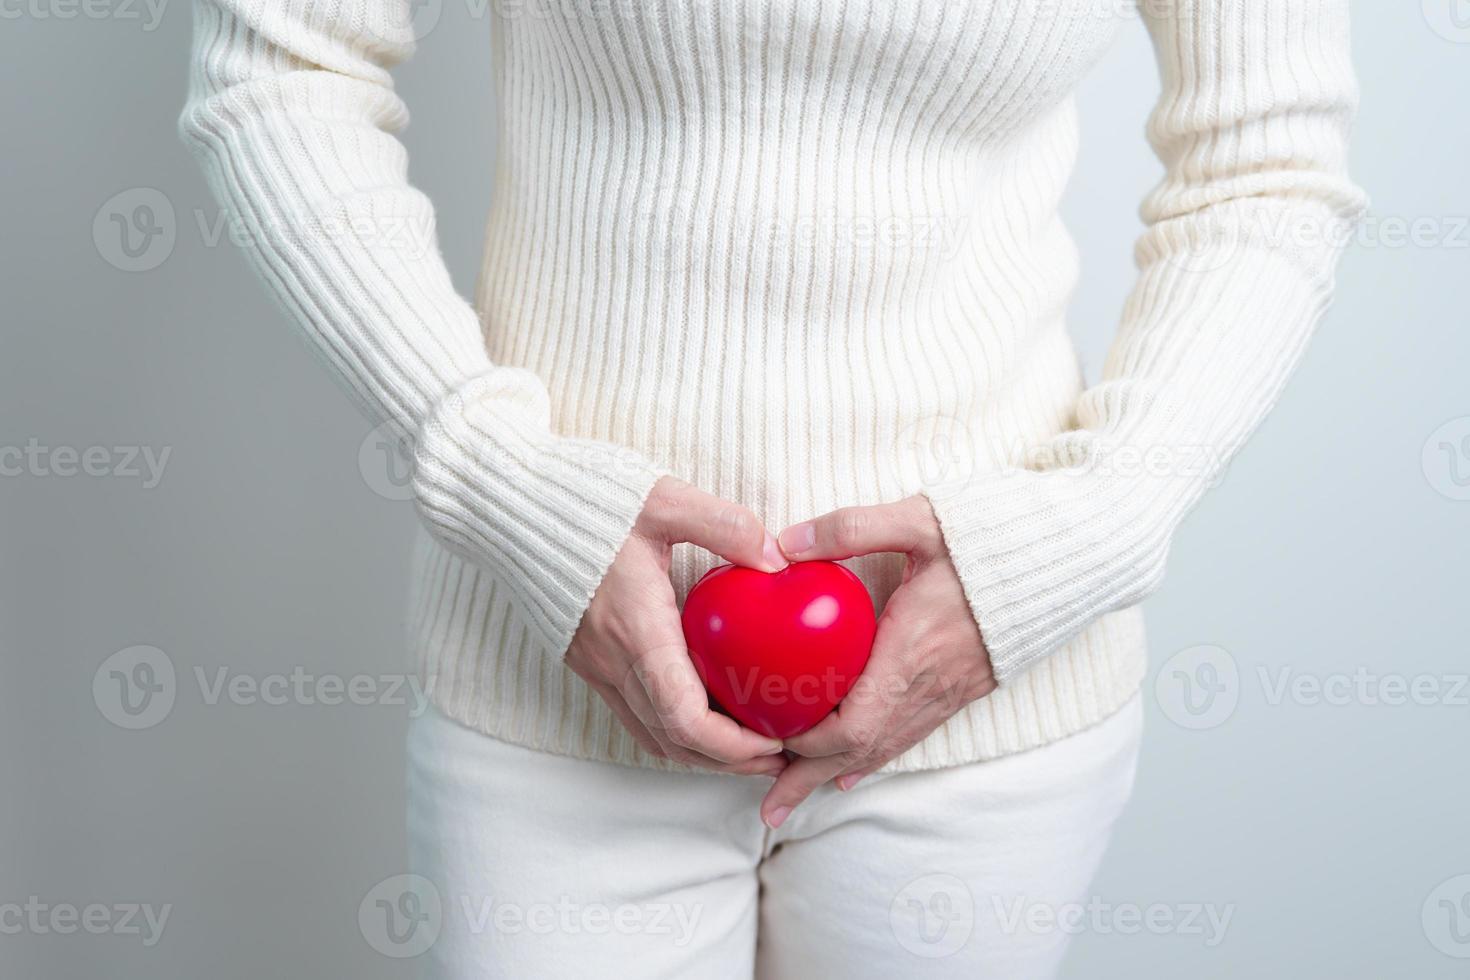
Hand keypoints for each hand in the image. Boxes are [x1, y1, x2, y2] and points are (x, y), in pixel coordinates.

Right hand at [566, 476, 790, 775]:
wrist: (508, 503)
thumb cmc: (584, 499)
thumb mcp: (663, 499)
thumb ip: (724, 525)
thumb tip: (776, 558)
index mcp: (636, 631)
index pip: (685, 719)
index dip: (735, 745)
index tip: (776, 740)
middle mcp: (612, 661)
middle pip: (674, 741)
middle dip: (730, 760)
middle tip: (780, 757)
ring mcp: (595, 665)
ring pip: (650, 734)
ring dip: (701, 752)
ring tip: (750, 747)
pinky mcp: (587, 659)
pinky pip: (633, 713)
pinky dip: (673, 728)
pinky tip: (705, 712)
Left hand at [758, 496, 996, 825]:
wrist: (1064, 560)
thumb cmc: (990, 539)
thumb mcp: (918, 520)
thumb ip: (852, 528)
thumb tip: (785, 543)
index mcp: (911, 652)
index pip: (854, 725)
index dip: (809, 742)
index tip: (768, 736)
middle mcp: (928, 685)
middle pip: (860, 752)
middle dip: (809, 778)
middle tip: (768, 810)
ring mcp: (946, 693)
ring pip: (883, 750)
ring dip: (834, 776)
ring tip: (792, 800)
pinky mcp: (960, 691)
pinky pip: (908, 737)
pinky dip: (872, 757)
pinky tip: (850, 772)